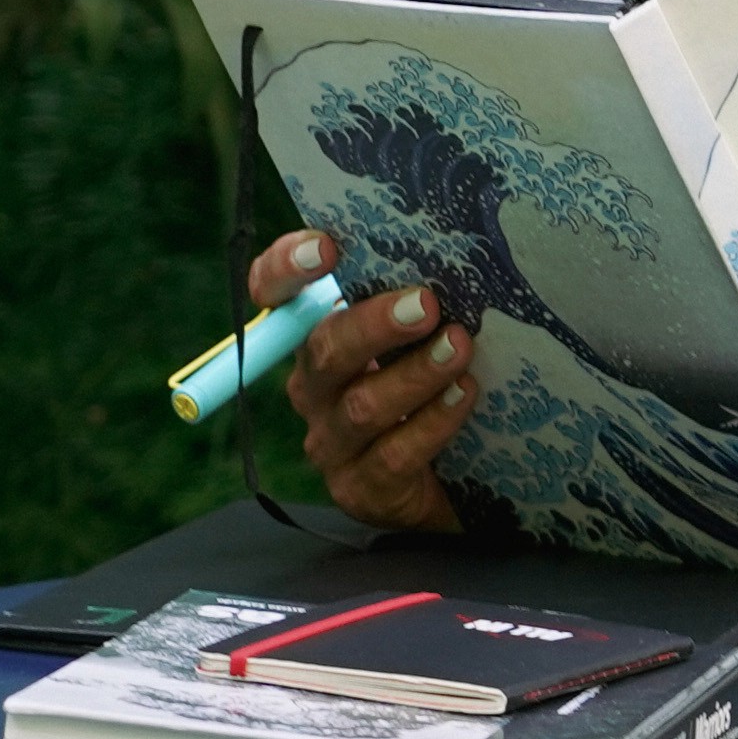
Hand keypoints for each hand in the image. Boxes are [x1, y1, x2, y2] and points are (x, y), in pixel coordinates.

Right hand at [252, 229, 471, 532]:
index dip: (286, 269)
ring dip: (414, 374)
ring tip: (459, 347)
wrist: (447, 484)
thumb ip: (408, 300)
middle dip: (374, 325)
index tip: (327, 248)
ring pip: (361, 406)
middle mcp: (312, 389)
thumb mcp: (412, 340)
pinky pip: (392, 456)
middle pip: (323, 351)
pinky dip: (432, 423)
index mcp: (312, 338)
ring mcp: (331, 443)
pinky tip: (463, 395)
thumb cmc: (426, 391)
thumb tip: (444, 250)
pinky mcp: (360, 490)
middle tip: (425, 304)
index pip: (274, 295)